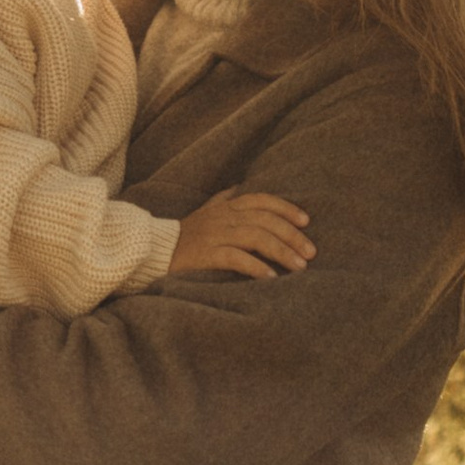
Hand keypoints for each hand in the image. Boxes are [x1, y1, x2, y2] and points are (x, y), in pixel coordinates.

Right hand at [169, 189, 315, 279]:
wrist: (154, 251)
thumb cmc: (186, 234)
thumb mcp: (206, 210)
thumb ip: (225, 198)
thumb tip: (243, 186)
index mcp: (226, 206)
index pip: (262, 200)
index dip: (286, 208)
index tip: (306, 221)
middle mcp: (223, 217)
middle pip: (265, 220)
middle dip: (292, 235)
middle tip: (311, 253)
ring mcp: (214, 235)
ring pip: (255, 237)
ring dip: (281, 251)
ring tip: (299, 267)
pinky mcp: (205, 255)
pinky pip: (236, 258)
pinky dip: (256, 267)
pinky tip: (272, 278)